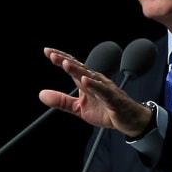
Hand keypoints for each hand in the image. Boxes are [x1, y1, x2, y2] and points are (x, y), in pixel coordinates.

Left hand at [40, 47, 154, 136]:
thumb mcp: (79, 108)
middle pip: (79, 68)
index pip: (72, 66)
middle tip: (52, 54)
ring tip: (65, 64)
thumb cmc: (106, 111)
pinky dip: (95, 85)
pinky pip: (103, 91)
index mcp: (86, 82)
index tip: (47, 51)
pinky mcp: (113, 98)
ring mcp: (105, 88)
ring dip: (78, 70)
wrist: (129, 120)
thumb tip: (41, 95)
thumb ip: (61, 101)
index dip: (60, 58)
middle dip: (65, 60)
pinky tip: (86, 81)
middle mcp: (95, 81)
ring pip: (90, 76)